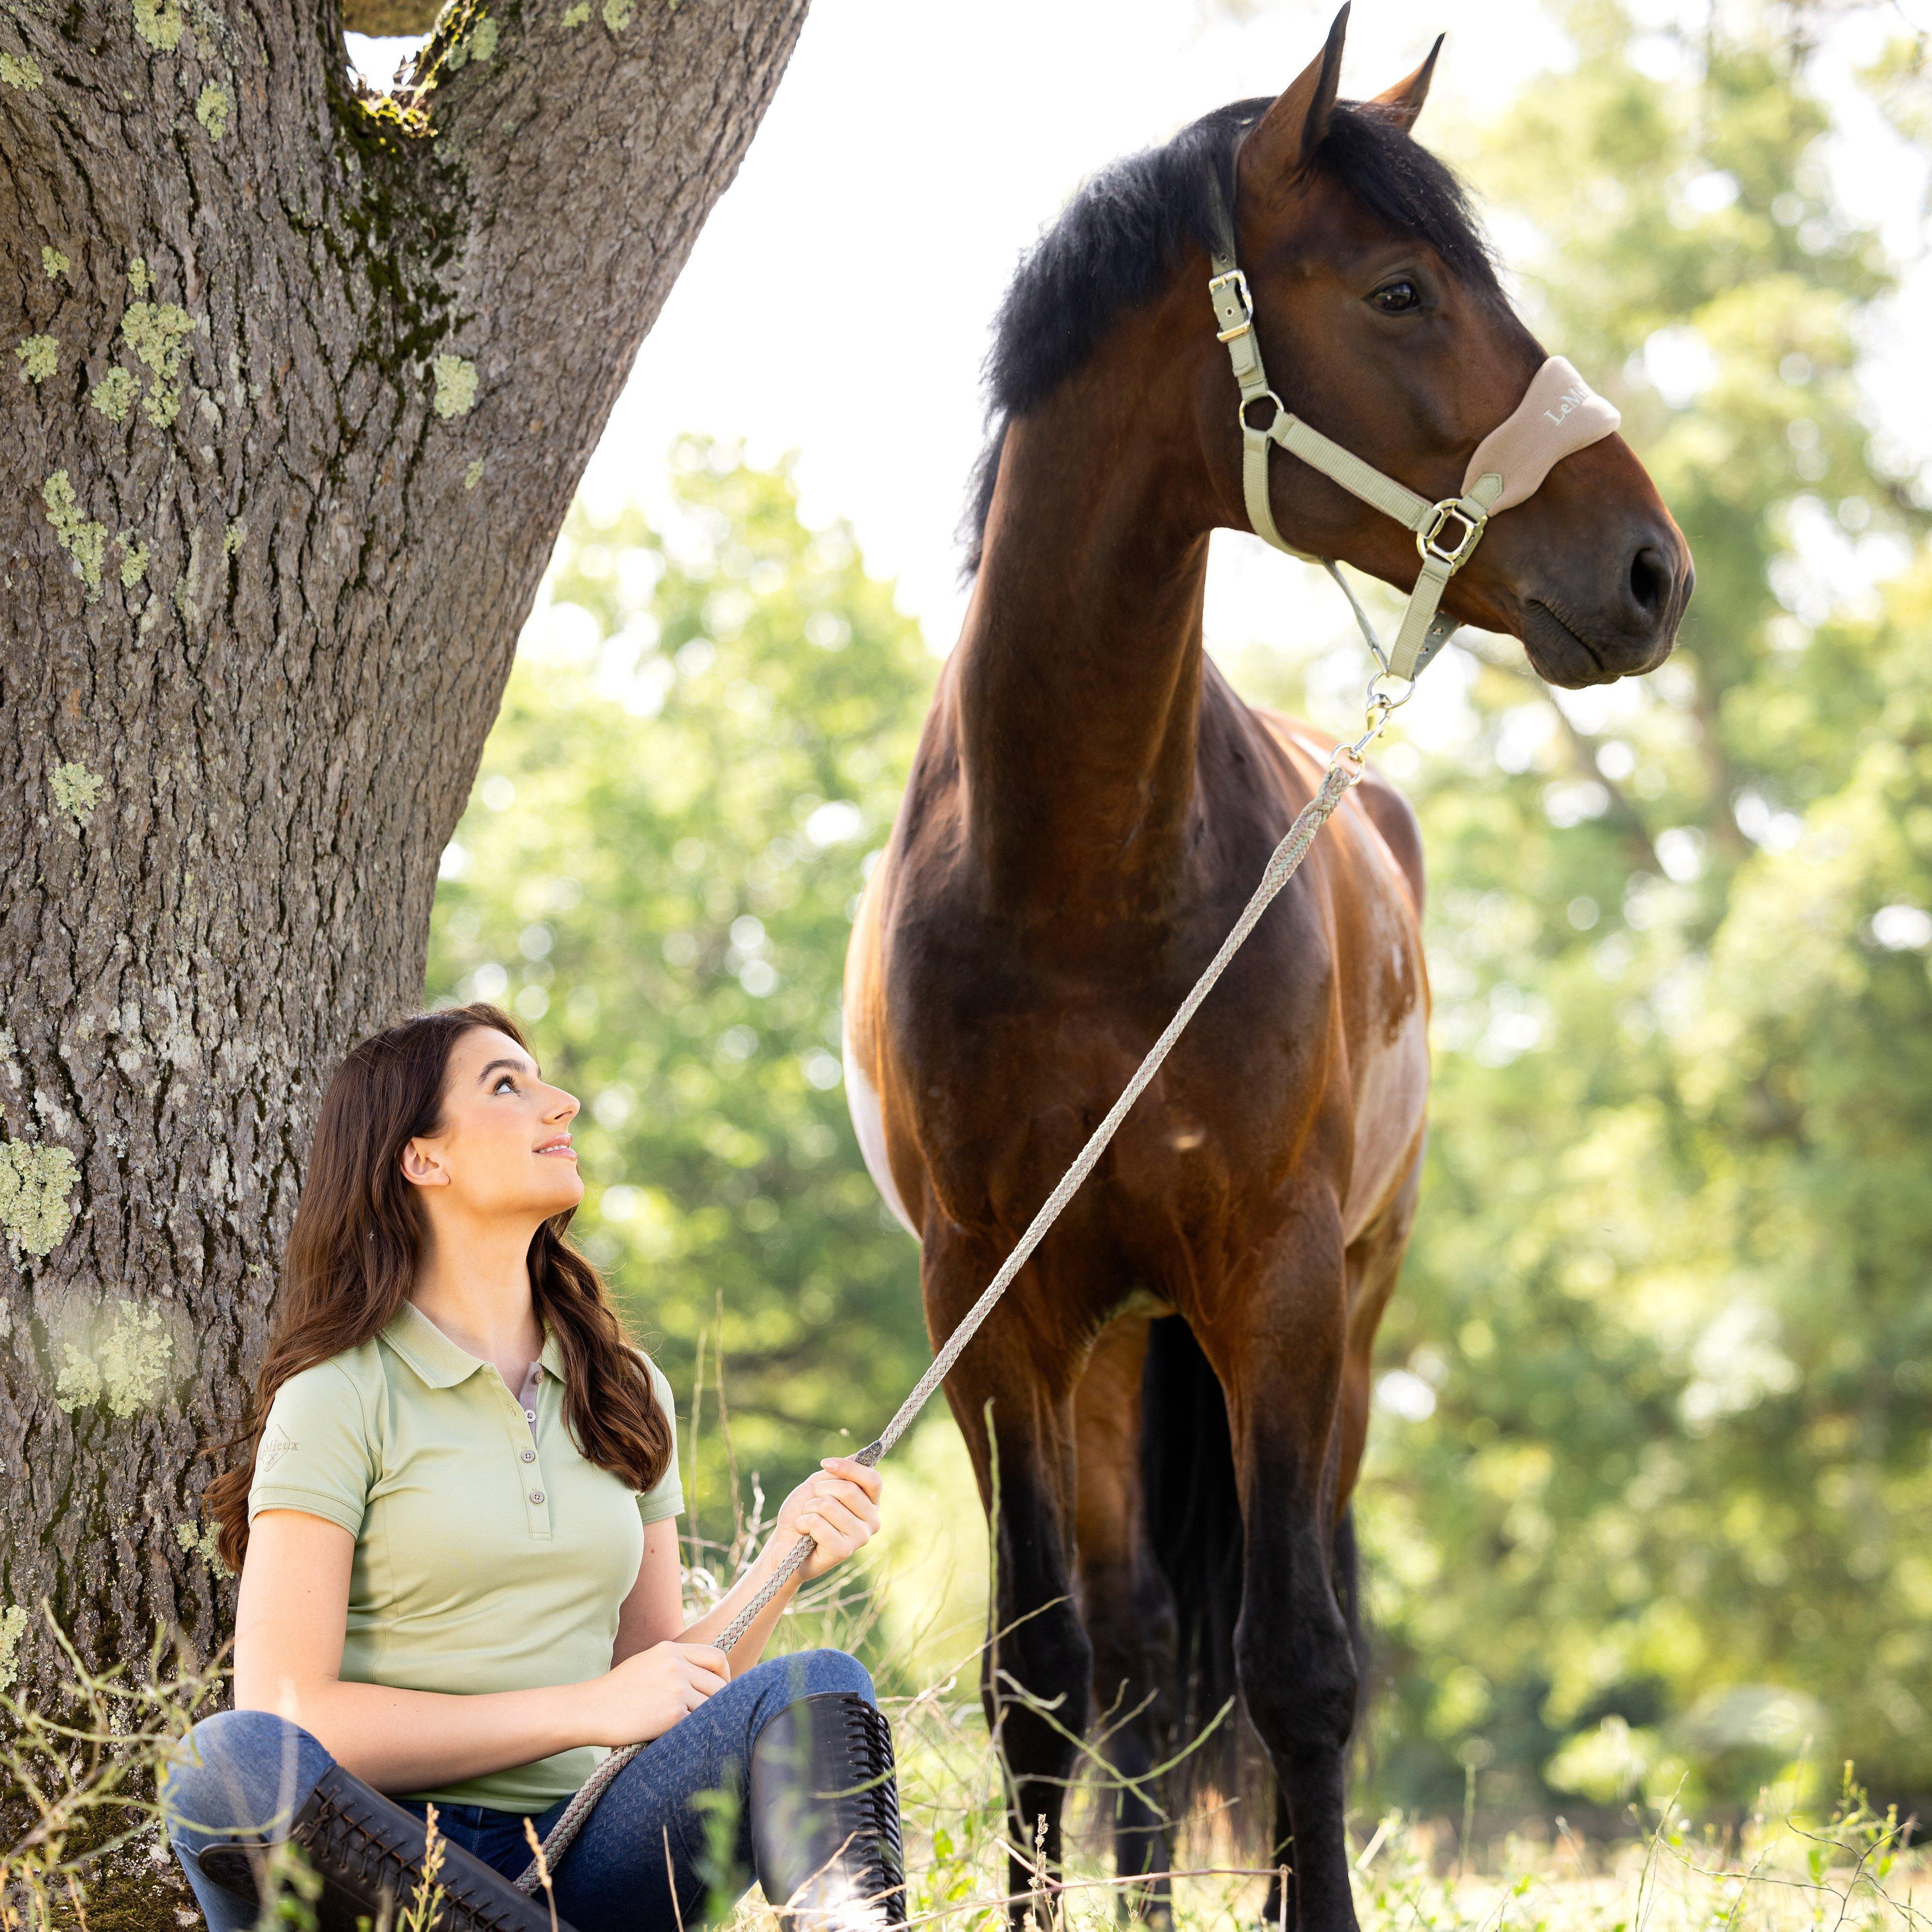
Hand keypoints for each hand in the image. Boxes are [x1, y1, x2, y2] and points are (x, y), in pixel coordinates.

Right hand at [588, 1640, 729, 1746]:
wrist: (590, 1709)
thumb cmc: (617, 1691)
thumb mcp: (648, 1662)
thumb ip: (676, 1663)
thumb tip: (706, 1677)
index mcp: (671, 1650)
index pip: (716, 1657)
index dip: (725, 1676)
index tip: (721, 1690)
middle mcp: (676, 1665)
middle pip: (719, 1684)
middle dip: (719, 1702)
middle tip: (712, 1715)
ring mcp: (675, 1689)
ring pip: (711, 1706)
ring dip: (705, 1719)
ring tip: (692, 1727)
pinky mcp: (672, 1714)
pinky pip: (696, 1723)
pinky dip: (692, 1731)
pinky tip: (680, 1735)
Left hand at [774, 1457, 882, 1580]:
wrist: (785, 1543)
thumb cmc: (804, 1512)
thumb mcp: (819, 1484)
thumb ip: (838, 1472)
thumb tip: (859, 1456)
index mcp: (870, 1503)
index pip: (872, 1479)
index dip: (849, 1468)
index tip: (825, 1463)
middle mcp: (871, 1521)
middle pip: (848, 1490)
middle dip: (820, 1490)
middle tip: (812, 1502)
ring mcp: (860, 1538)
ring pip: (829, 1505)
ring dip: (809, 1508)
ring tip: (807, 1519)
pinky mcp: (844, 1551)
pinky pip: (818, 1523)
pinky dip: (803, 1523)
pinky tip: (804, 1533)